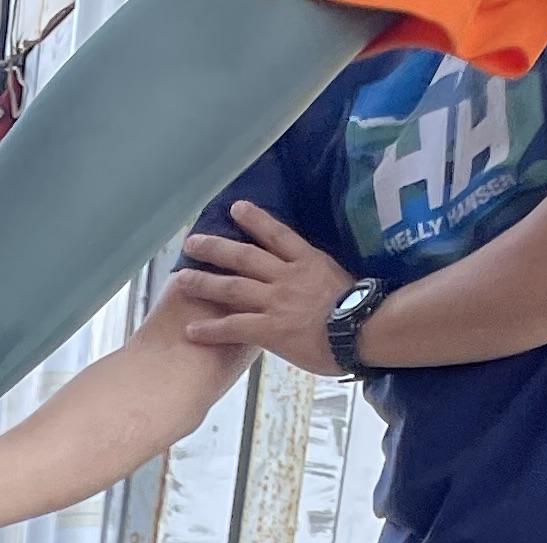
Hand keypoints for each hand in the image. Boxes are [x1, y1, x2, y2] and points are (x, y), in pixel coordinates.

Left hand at [178, 200, 349, 372]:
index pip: (277, 233)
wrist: (366, 328)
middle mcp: (288, 275)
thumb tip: (312, 282)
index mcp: (308, 260)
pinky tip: (190, 330)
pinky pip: (233, 326)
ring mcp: (277, 301)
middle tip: (192, 241)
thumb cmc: (361, 310)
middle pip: (245, 256)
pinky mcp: (270, 328)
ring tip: (180, 280)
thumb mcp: (340, 280)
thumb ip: (318, 277)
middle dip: (216, 247)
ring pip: (232, 287)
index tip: (236, 208)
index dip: (255, 219)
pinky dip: (210, 328)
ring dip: (203, 283)